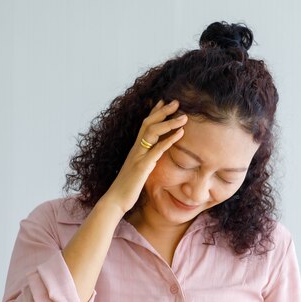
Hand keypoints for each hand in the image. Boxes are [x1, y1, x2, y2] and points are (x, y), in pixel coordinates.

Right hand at [101, 99, 186, 213]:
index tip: (164, 102)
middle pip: (148, 123)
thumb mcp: (139, 171)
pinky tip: (180, 133)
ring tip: (184, 116)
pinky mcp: (142, 166)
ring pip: (152, 132)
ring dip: (169, 122)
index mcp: (136, 149)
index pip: (145, 125)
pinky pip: (157, 149)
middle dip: (162, 111)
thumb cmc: (127, 187)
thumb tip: (153, 159)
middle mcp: (136, 148)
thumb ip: (146, 162)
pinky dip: (169, 140)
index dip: (154, 112)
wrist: (116, 200)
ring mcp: (138, 156)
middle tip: (177, 101)